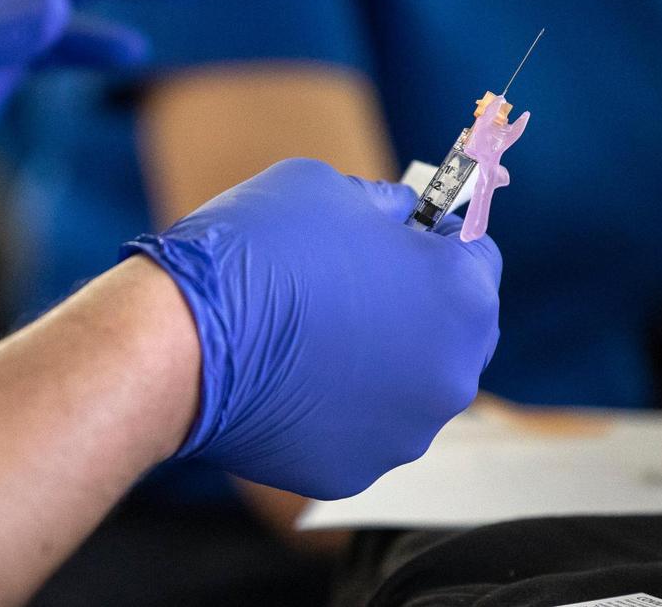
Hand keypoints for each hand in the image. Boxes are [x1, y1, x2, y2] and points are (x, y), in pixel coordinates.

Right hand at [123, 159, 501, 499]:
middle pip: (451, 331)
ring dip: (376, 362)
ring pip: (405, 387)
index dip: (436, 240)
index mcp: (462, 296)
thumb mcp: (331, 189)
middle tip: (353, 286)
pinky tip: (288, 379)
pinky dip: (334, 407)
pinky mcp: (355, 471)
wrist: (182, 340)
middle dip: (414, 306)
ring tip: (309, 337)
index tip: (403, 238)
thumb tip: (399, 220)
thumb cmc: (258, 250)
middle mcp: (452, 374)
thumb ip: (385, 208)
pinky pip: (357, 428)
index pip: (478, 257)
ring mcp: (404, 432)